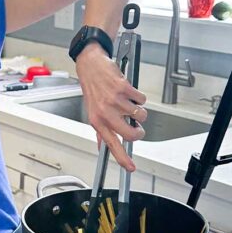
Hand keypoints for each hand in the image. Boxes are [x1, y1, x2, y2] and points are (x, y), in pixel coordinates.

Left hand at [74, 43, 146, 170]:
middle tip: (138, 127)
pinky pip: (141, 99)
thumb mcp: (93, 112)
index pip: (111, 144)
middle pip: (131, 134)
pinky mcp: (123, 88)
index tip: (130, 167)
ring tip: (129, 103)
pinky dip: (139, 97)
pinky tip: (128, 92)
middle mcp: (105, 113)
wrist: (90, 66)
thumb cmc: (92, 88)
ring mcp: (114, 100)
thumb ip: (100, 131)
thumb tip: (104, 147)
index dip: (122, 158)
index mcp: (97, 121)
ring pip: (140, 115)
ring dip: (139, 110)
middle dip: (139, 132)